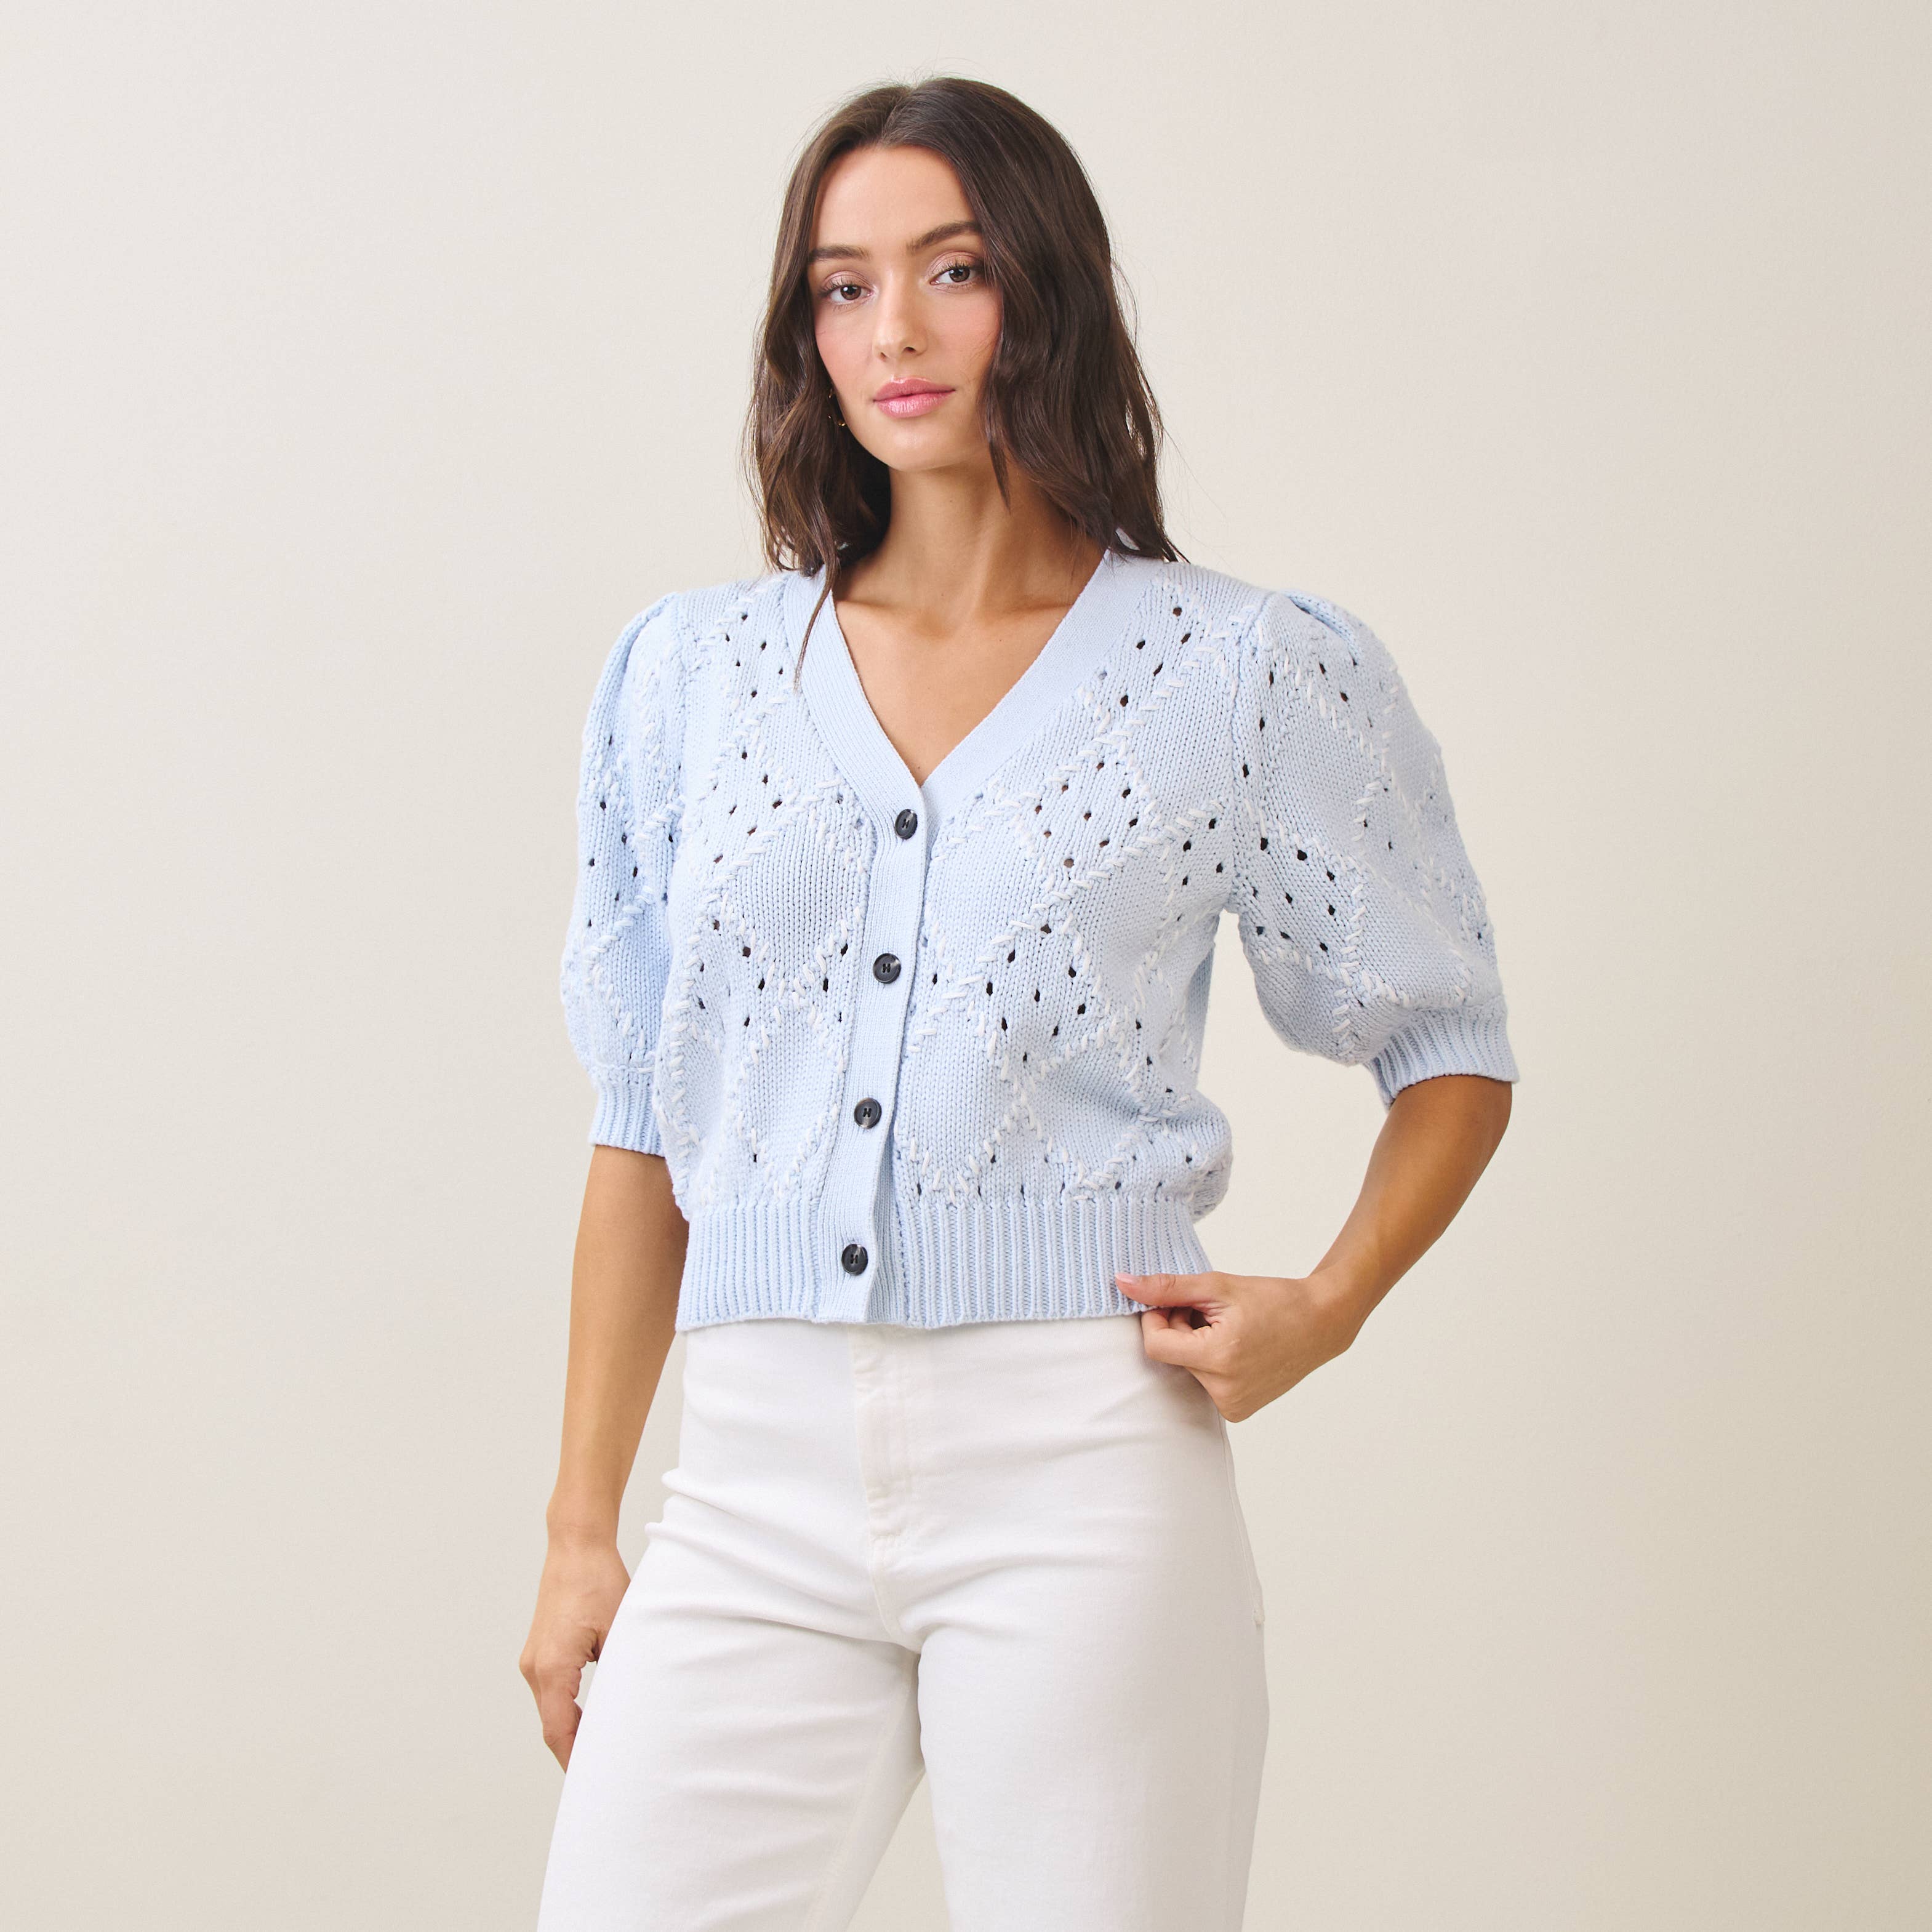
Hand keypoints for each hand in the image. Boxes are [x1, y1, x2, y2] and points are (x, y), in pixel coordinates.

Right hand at [519, 1532, 631, 1768]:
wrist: (576, 1546)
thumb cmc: (598, 1581)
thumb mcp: (619, 1629)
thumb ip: (621, 1671)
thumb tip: (633, 1707)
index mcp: (552, 1668)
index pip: (558, 1732)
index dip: (574, 1761)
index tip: (593, 1784)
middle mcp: (535, 1668)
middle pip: (552, 1726)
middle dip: (575, 1753)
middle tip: (603, 1777)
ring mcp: (534, 1660)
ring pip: (551, 1711)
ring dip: (571, 1732)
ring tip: (600, 1754)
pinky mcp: (540, 1652)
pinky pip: (552, 1693)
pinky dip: (568, 1711)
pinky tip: (590, 1721)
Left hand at [1114, 1269, 1362, 1421]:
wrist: (1321, 1323)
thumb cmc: (1274, 1300)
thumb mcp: (1217, 1286)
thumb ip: (1167, 1288)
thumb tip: (1123, 1284)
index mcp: (1219, 1358)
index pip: (1155, 1346)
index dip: (1157, 1320)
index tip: (1177, 1303)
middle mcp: (1224, 1390)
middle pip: (1171, 1357)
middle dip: (1180, 1330)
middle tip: (1211, 1313)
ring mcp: (1233, 1406)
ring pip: (1186, 1371)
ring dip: (1194, 1346)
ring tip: (1227, 1329)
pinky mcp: (1238, 1412)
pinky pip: (1203, 1384)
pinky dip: (1210, 1363)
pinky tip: (1235, 1348)